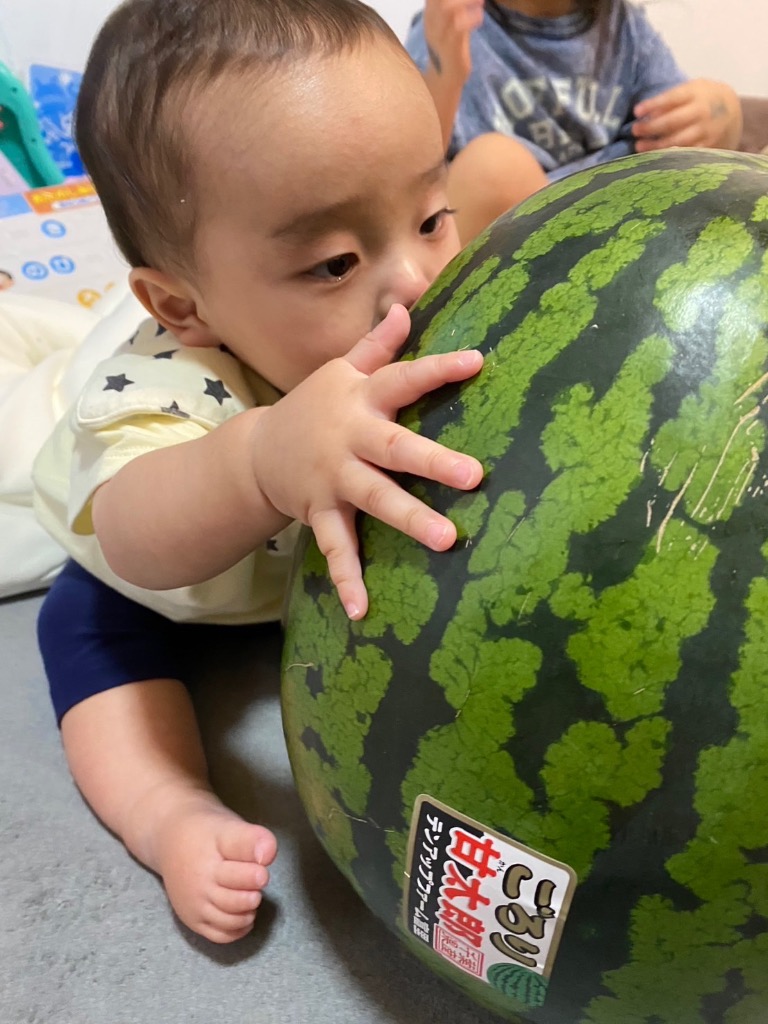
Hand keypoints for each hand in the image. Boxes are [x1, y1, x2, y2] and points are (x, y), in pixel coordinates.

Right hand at [252, 304, 483, 618]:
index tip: (477, 361)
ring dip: (409, 520)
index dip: (437, 370)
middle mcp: (349, 439)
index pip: (402, 380)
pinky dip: (348, 578)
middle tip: (474, 476)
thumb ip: (377, 346)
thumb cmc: (315, 405)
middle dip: (432, 461)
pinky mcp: (320, 513)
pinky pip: (336, 548)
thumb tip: (408, 307)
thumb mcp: (341, 371)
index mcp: (359, 400)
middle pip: (394, 448)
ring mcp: (334, 480)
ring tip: (447, 541)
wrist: (258, 451)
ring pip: (374, 500)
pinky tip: (363, 610)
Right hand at [423, 0, 484, 84]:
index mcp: (430, 12)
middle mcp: (431, 21)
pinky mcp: (449, 47)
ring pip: (447, 8)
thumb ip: (454, 3)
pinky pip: (458, 28)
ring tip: (481, 0)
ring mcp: (439, 34)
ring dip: (466, 0)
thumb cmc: (450, 45)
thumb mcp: (449, 20)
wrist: (445, 77)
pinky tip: (480, 17)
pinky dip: (471, 19)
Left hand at [633, 79, 741, 151]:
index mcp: (697, 93)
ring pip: (678, 141)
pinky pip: (686, 153)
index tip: (636, 111)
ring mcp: (706, 130)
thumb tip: (648, 114)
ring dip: (656, 145)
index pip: (672, 98)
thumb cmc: (703, 99)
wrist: (733, 111)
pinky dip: (670, 156)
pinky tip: (656, 157)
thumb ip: (671, 100)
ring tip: (639, 146)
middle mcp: (702, 112)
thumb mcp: (691, 90)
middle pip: (673, 122)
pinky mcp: (708, 146)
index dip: (653, 104)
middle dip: (651, 127)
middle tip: (634, 131)